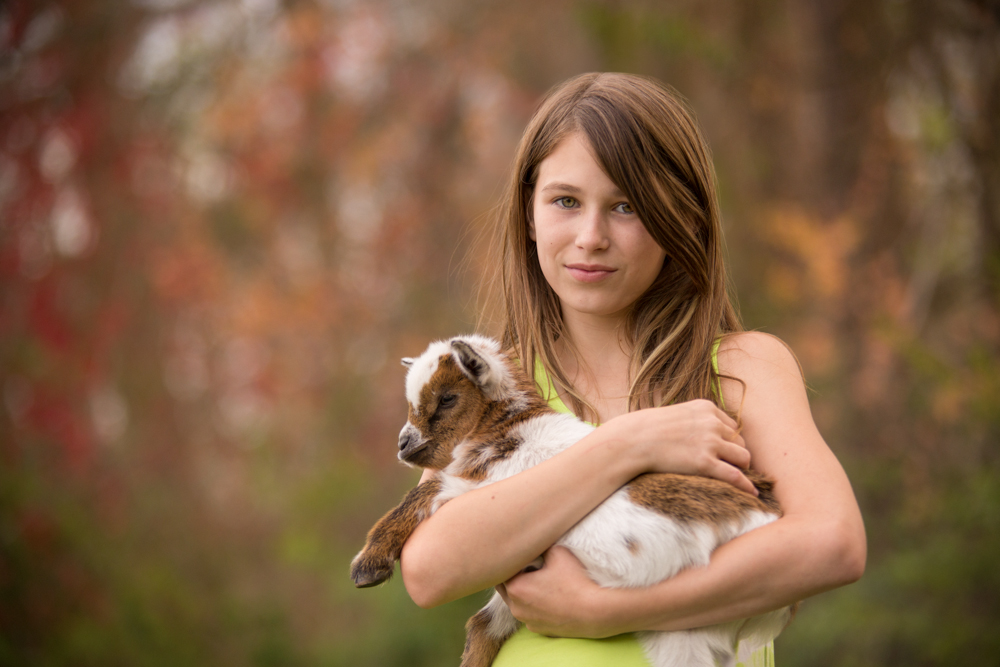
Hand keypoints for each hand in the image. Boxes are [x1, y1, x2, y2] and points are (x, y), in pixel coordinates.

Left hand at [496, 546, 622, 637]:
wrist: (596, 612)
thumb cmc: (576, 581)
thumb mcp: (557, 552)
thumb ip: (540, 545)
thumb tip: (534, 539)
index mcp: (515, 588)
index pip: (502, 569)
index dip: (511, 559)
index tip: (521, 551)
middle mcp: (516, 608)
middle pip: (506, 587)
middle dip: (514, 575)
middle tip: (527, 563)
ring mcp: (527, 621)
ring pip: (517, 601)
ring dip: (523, 590)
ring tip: (540, 579)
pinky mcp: (539, 630)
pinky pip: (530, 613)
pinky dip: (534, 604)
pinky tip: (549, 596)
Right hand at [603, 399, 756, 495]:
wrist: (633, 440)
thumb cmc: (648, 429)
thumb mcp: (676, 414)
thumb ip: (694, 420)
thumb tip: (702, 434)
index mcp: (706, 408)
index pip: (732, 426)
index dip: (729, 441)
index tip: (724, 453)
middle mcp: (712, 423)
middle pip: (741, 442)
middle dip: (736, 455)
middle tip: (728, 468)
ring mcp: (710, 443)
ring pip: (743, 457)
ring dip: (741, 468)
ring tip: (736, 478)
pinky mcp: (705, 463)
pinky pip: (735, 476)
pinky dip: (746, 486)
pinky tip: (751, 494)